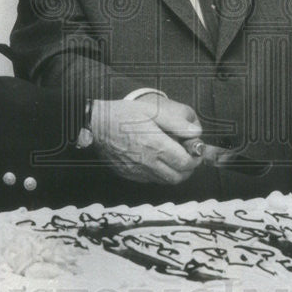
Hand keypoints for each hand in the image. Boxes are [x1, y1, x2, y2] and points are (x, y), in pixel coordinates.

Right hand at [88, 97, 203, 183]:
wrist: (96, 125)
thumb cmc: (122, 115)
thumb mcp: (152, 111)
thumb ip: (177, 123)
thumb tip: (196, 133)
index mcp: (156, 146)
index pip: (186, 163)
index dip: (195, 158)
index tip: (195, 150)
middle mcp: (148, 163)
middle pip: (178, 177)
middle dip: (188, 168)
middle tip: (187, 155)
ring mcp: (137, 171)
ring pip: (165, 181)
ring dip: (174, 172)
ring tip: (172, 157)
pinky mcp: (129, 174)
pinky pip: (151, 180)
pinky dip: (159, 174)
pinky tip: (156, 160)